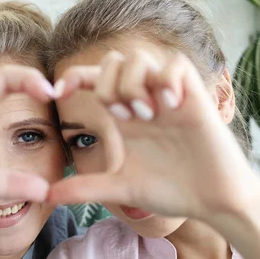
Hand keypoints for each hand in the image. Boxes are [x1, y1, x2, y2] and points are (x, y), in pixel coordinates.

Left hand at [49, 51, 259, 221]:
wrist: (213, 201)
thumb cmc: (173, 190)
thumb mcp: (122, 187)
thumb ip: (85, 188)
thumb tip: (46, 196)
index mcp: (125, 116)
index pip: (95, 80)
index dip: (73, 77)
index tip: (59, 93)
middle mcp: (144, 100)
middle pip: (113, 60)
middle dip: (107, 83)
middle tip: (122, 116)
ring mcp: (169, 96)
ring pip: (140, 58)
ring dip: (134, 83)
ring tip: (146, 115)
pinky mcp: (195, 96)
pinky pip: (175, 64)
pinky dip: (167, 81)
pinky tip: (171, 107)